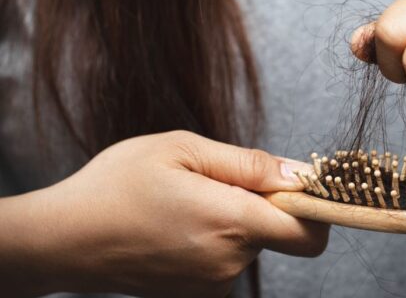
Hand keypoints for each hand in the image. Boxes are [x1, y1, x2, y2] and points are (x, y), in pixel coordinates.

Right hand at [5, 131, 326, 296]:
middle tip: (214, 182)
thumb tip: (298, 173)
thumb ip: (249, 164)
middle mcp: (229, 261)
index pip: (310, 231)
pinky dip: (215, 241)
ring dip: (232, 221)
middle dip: (261, 205)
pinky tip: (178, 226)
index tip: (297, 186)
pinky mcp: (197, 294)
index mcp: (231, 221)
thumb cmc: (117, 186)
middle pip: (278, 232)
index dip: (315, 207)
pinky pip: (226, 259)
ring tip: (185, 204)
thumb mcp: (182, 150)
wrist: (63, 239)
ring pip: (249, 244)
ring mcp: (212, 284)